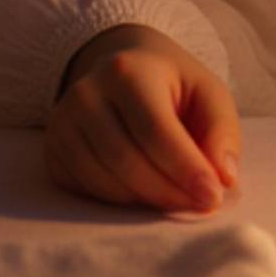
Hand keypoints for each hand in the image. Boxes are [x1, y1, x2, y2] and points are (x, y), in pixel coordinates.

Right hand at [46, 24, 242, 214]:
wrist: (123, 70)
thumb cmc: (172, 87)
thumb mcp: (208, 94)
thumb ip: (221, 132)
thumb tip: (223, 179)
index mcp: (127, 71)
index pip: (155, 130)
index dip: (185, 169)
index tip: (213, 198)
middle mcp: (86, 94)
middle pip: (126, 160)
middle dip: (167, 192)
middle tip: (199, 206)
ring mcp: (61, 124)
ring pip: (103, 181)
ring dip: (145, 201)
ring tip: (176, 199)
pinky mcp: (52, 151)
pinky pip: (85, 190)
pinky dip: (118, 201)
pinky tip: (143, 192)